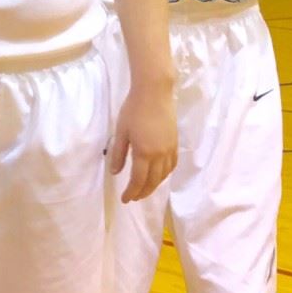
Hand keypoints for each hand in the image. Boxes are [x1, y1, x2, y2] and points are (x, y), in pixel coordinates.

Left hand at [109, 84, 177, 202]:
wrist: (154, 93)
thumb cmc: (133, 109)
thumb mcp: (121, 131)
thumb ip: (118, 153)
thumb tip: (115, 172)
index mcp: (144, 153)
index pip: (138, 181)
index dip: (131, 192)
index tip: (125, 199)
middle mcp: (159, 155)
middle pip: (152, 182)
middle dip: (142, 193)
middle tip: (133, 198)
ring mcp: (169, 150)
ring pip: (163, 176)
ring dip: (154, 186)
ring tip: (143, 189)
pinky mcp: (175, 144)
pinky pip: (171, 166)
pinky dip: (164, 175)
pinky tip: (158, 175)